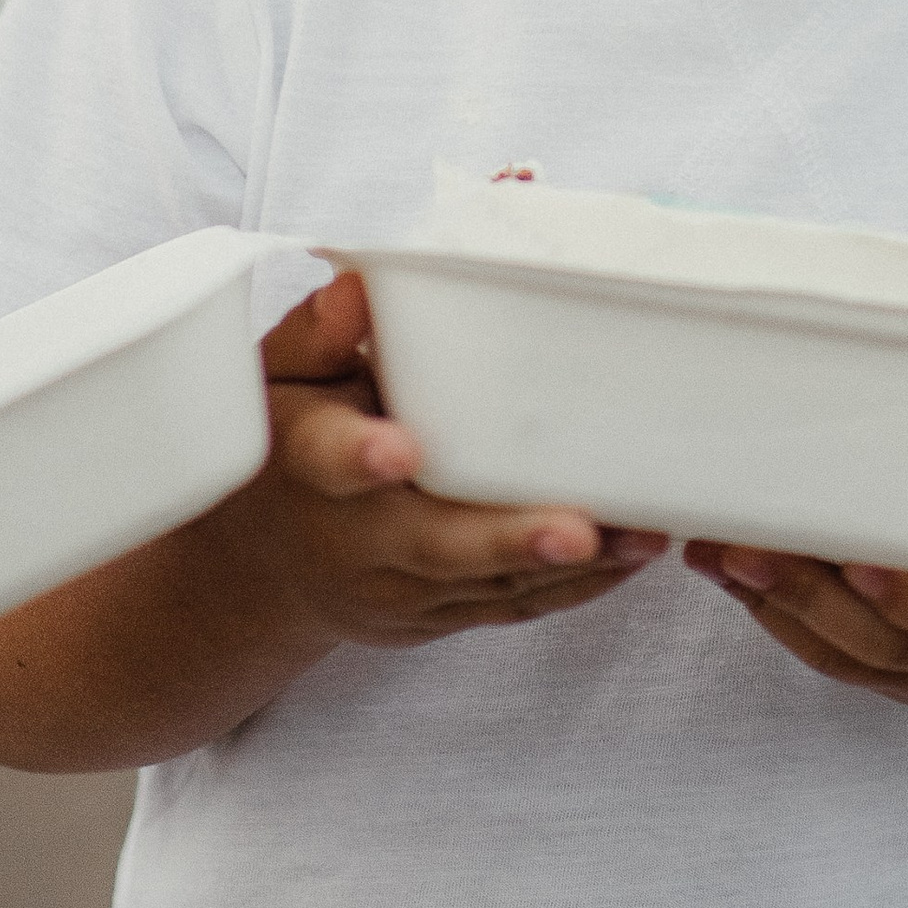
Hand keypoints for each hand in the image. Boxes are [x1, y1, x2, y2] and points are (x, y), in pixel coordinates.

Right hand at [221, 273, 667, 647]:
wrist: (266, 564)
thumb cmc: (289, 442)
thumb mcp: (278, 378)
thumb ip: (316, 334)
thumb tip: (355, 288)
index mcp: (309, 465)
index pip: (329, 460)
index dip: (362, 456)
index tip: (401, 449)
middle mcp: (356, 541)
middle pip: (435, 546)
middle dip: (509, 539)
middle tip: (578, 528)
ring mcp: (400, 592)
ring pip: (489, 585)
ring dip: (569, 567)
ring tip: (641, 535)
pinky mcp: (437, 619)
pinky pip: (510, 607)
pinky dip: (572, 587)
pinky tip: (626, 556)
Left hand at [683, 408, 907, 704]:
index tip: (861, 559)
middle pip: (888, 642)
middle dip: (811, 595)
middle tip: (743, 542)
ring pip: (846, 655)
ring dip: (775, 603)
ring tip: (713, 546)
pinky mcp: (892, 675)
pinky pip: (826, 656)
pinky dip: (771, 613)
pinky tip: (722, 565)